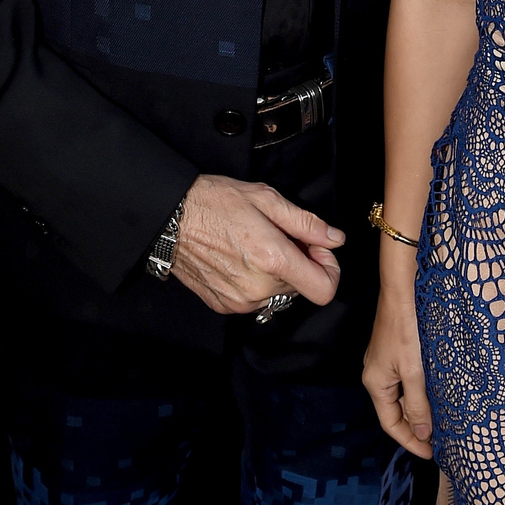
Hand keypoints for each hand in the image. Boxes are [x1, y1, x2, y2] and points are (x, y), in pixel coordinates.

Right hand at [170, 173, 342, 315]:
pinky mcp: (224, 306)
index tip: (317, 248)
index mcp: (272, 259)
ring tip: (256, 244)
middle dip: (299, 262)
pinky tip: (240, 258)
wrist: (170, 218)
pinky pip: (256, 299)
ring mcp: (239, 302)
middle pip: (301, 287)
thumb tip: (335, 238)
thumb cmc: (215, 202)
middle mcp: (258, 288)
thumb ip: (306, 223)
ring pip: (278, 294)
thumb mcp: (266, 199)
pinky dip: (257, 282)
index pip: (325, 289)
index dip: (329, 268)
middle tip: (279, 235)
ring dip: (277, 273)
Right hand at [363, 281, 432, 459]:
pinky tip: (435, 395)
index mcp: (375, 383)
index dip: (410, 441)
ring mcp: (384, 363)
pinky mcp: (394, 352)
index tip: (432, 454)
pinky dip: (419, 393)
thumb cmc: (405, 329)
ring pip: (401, 397)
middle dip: (415, 428)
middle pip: (394, 412)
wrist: (401, 291)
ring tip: (441, 423)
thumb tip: (422, 433)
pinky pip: (405, 382)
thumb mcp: (413, 371)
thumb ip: (417, 404)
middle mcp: (376, 376)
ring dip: (418, 411)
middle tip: (440, 441)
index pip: (391, 424)